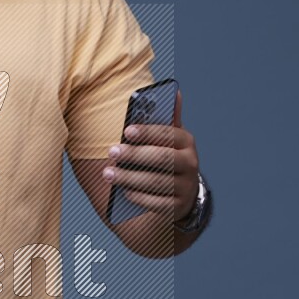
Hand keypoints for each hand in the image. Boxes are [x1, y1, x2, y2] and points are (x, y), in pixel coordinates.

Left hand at [101, 89, 198, 221]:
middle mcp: (191, 163)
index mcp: (186, 142)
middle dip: (134, 155)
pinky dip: (138, 197)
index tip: (127, 131)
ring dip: (129, 178)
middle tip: (111, 152)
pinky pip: (156, 203)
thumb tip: (174, 91)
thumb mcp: (167, 138)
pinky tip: (123, 191)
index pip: (169, 134)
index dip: (148, 132)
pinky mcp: (178, 207)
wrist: (179, 193)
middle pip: (162, 158)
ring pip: (156, 182)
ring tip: (108, 173)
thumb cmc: (165, 157)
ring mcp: (186, 186)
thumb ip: (166, 118)